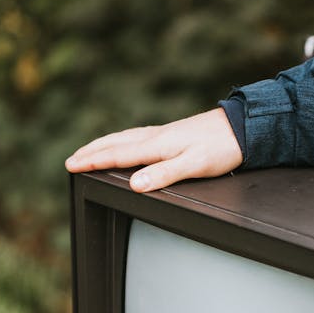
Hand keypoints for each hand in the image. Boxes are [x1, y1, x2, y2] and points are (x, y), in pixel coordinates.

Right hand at [65, 108, 242, 191]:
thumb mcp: (194, 165)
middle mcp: (157, 137)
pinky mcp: (173, 134)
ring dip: (104, 144)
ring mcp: (164, 134)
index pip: (117, 155)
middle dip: (91, 152)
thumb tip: (135, 184)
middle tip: (70, 159)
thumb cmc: (221, 148)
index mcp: (157, 145)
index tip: (71, 166)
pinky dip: (121, 141)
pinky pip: (137, 137)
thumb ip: (164, 175)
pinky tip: (125, 143)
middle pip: (115, 143)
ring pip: (125, 138)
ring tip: (89, 150)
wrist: (243, 128)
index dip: (92, 161)